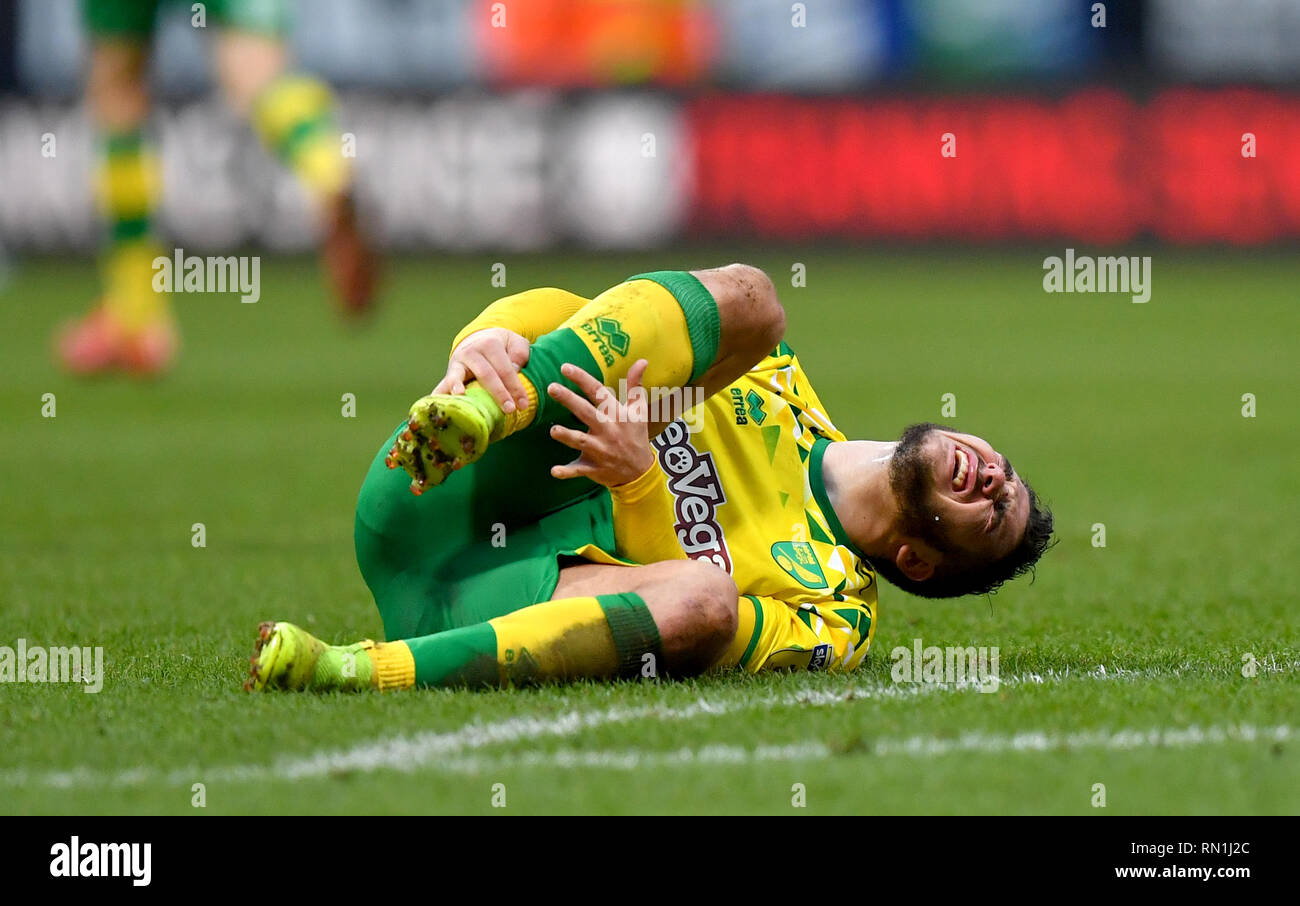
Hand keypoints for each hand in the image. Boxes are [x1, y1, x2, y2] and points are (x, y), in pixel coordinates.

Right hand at [434, 327, 530, 413]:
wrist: (480, 337)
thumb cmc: (503, 346)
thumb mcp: (516, 343)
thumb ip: (519, 355)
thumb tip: (514, 371)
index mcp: (490, 344)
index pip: (505, 369)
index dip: (516, 387)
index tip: (524, 405)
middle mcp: (471, 351)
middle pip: (486, 374)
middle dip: (498, 393)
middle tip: (510, 409)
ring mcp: (458, 362)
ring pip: (459, 376)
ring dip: (459, 387)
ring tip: (461, 395)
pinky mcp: (450, 373)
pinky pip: (443, 384)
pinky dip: (440, 392)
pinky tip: (438, 401)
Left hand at [547, 359, 655, 486]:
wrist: (640, 472)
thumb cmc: (636, 436)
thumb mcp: (639, 411)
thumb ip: (635, 385)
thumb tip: (642, 361)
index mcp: (618, 414)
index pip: (598, 392)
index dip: (582, 379)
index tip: (565, 368)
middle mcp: (608, 431)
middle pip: (586, 412)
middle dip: (569, 400)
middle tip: (551, 388)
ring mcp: (601, 450)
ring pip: (581, 442)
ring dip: (567, 436)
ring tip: (553, 429)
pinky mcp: (594, 468)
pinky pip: (579, 470)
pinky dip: (567, 472)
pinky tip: (554, 471)